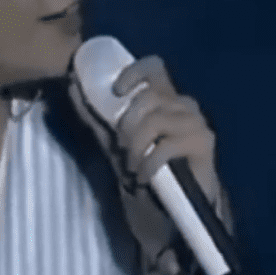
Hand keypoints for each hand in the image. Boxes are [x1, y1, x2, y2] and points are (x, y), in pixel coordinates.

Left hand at [68, 55, 221, 255]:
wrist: (176, 207)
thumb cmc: (145, 169)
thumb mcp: (115, 142)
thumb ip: (97, 116)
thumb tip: (72, 87)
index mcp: (164, 97)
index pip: (154, 67)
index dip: (134, 72)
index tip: (116, 91)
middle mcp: (182, 104)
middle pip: (150, 97)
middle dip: (127, 124)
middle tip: (121, 149)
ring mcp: (195, 121)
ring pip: (156, 120)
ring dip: (136, 147)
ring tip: (132, 167)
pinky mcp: (203, 142)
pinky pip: (167, 145)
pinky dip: (149, 164)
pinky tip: (144, 178)